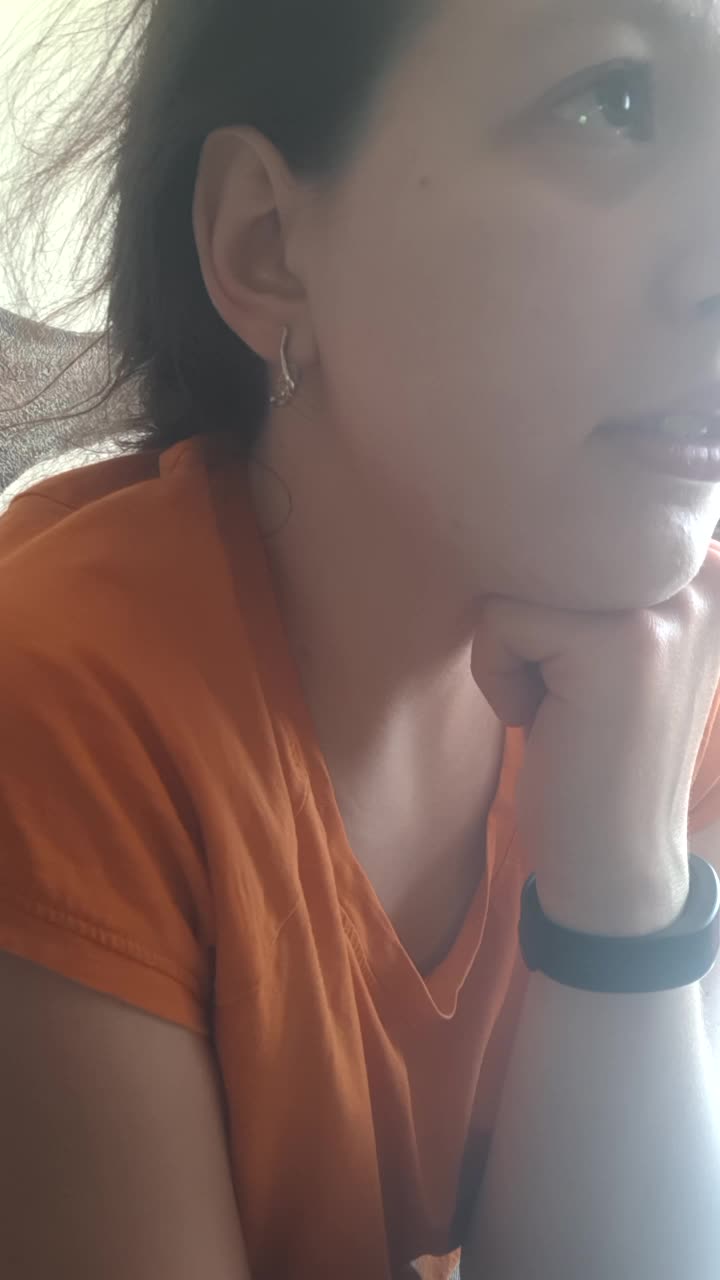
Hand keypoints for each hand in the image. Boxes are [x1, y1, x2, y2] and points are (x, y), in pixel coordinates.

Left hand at [470, 544, 719, 932]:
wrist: (613, 855)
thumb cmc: (595, 744)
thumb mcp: (616, 640)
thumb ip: (602, 571)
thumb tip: (527, 495)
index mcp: (704, 565)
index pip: (579, 522)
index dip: (552, 592)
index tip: (583, 663)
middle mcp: (701, 571)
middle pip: (546, 547)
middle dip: (532, 624)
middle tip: (570, 691)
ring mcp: (666, 606)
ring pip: (520, 582)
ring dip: (515, 652)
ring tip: (562, 704)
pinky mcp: (618, 643)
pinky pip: (500, 622)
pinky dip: (500, 678)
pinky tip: (548, 722)